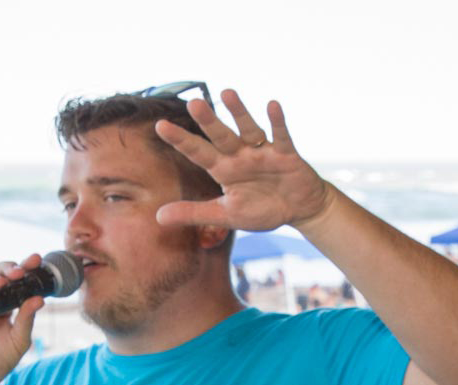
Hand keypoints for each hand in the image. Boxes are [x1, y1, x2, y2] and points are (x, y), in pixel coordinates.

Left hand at [153, 89, 334, 233]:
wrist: (298, 209)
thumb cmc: (261, 210)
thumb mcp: (226, 215)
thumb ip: (194, 213)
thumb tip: (158, 217)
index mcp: (223, 170)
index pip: (198, 153)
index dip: (181, 140)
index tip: (161, 126)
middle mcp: (240, 156)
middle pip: (221, 136)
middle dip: (208, 121)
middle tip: (194, 103)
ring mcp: (263, 153)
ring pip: (248, 129)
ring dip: (239, 112)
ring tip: (227, 93)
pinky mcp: (286, 154)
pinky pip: (281, 136)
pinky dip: (277, 122)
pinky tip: (272, 105)